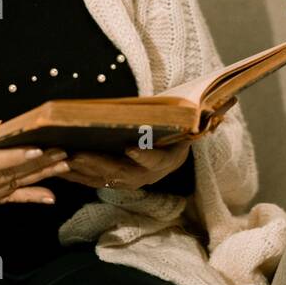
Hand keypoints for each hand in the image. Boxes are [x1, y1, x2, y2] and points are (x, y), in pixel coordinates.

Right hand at [0, 119, 69, 223]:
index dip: (15, 157)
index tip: (37, 150)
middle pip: (8, 176)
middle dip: (38, 165)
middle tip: (63, 154)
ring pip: (12, 188)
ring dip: (39, 178)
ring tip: (63, 167)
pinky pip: (6, 201)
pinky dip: (29, 199)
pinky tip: (48, 198)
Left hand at [54, 99, 236, 190]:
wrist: (169, 152)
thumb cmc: (174, 132)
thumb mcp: (191, 123)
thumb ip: (208, 115)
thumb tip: (229, 102)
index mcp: (164, 162)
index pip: (155, 161)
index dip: (143, 157)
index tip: (131, 148)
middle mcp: (145, 176)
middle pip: (120, 173)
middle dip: (98, 164)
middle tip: (79, 153)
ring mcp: (126, 181)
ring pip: (100, 180)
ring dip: (80, 171)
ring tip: (62, 158)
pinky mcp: (109, 182)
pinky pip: (88, 181)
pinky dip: (72, 174)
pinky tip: (55, 164)